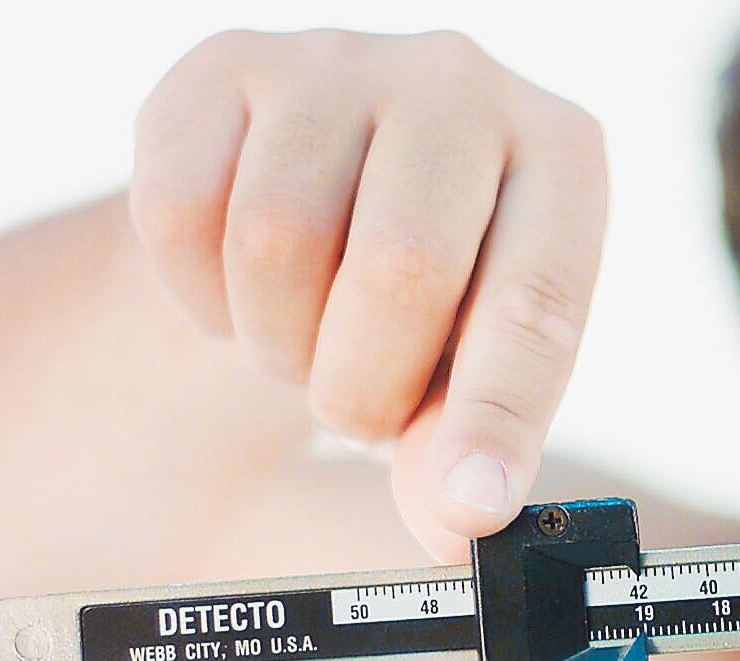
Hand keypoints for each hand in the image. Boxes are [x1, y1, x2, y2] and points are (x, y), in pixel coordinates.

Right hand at [129, 29, 607, 560]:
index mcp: (561, 159)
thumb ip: (468, 450)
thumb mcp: (468, 378)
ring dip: (278, 342)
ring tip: (306, 336)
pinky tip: (240, 286)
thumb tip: (460, 521)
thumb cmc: (422, 310)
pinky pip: (179, 214)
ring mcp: (339, 59)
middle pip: (398, 268)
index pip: (534, 302)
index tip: (465, 507)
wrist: (315, 212)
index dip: (496, 417)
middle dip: (362, 385)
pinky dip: (200, 294)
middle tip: (354, 408)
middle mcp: (461, 82)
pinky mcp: (225, 65)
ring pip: (274, 241)